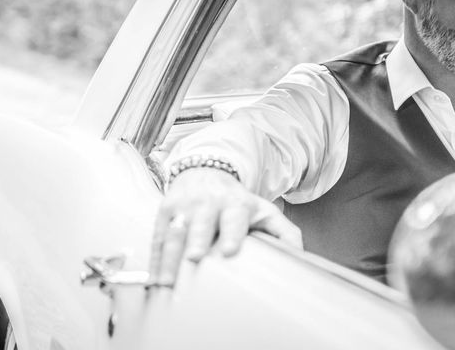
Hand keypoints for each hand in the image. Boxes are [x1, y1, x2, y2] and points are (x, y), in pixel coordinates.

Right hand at [149, 167, 301, 286]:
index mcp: (235, 203)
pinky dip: (155, 259)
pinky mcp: (165, 212)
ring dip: (170, 257)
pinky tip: (155, 277)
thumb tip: (300, 256)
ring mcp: (184, 206)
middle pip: (201, 222)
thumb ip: (284, 232)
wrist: (207, 173)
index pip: (234, 217)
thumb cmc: (237, 200)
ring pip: (175, 232)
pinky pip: (158, 237)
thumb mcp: (264, 210)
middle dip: (197, 239)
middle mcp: (208, 203)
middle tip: (195, 258)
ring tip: (167, 281)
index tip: (229, 250)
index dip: (232, 232)